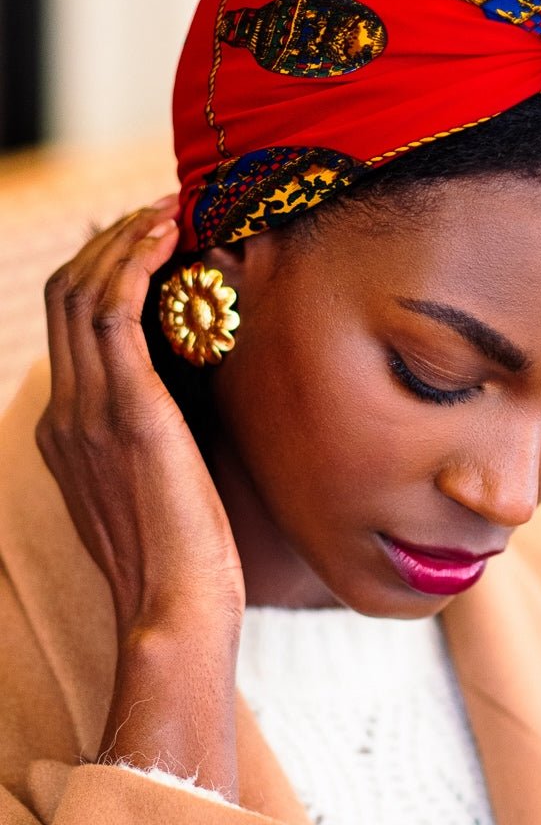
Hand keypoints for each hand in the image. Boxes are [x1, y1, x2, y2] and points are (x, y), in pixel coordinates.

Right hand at [37, 199, 242, 789]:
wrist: (176, 612)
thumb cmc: (184, 560)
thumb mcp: (159, 489)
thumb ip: (157, 437)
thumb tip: (192, 396)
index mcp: (69, 431)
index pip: (68, 326)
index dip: (101, 272)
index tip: (146, 242)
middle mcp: (67, 413)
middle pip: (65, 295)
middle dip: (110, 243)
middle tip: (161, 214)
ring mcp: (90, 410)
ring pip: (84, 292)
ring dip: (125, 241)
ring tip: (168, 212)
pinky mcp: (127, 411)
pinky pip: (112, 311)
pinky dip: (133, 263)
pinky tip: (166, 238)